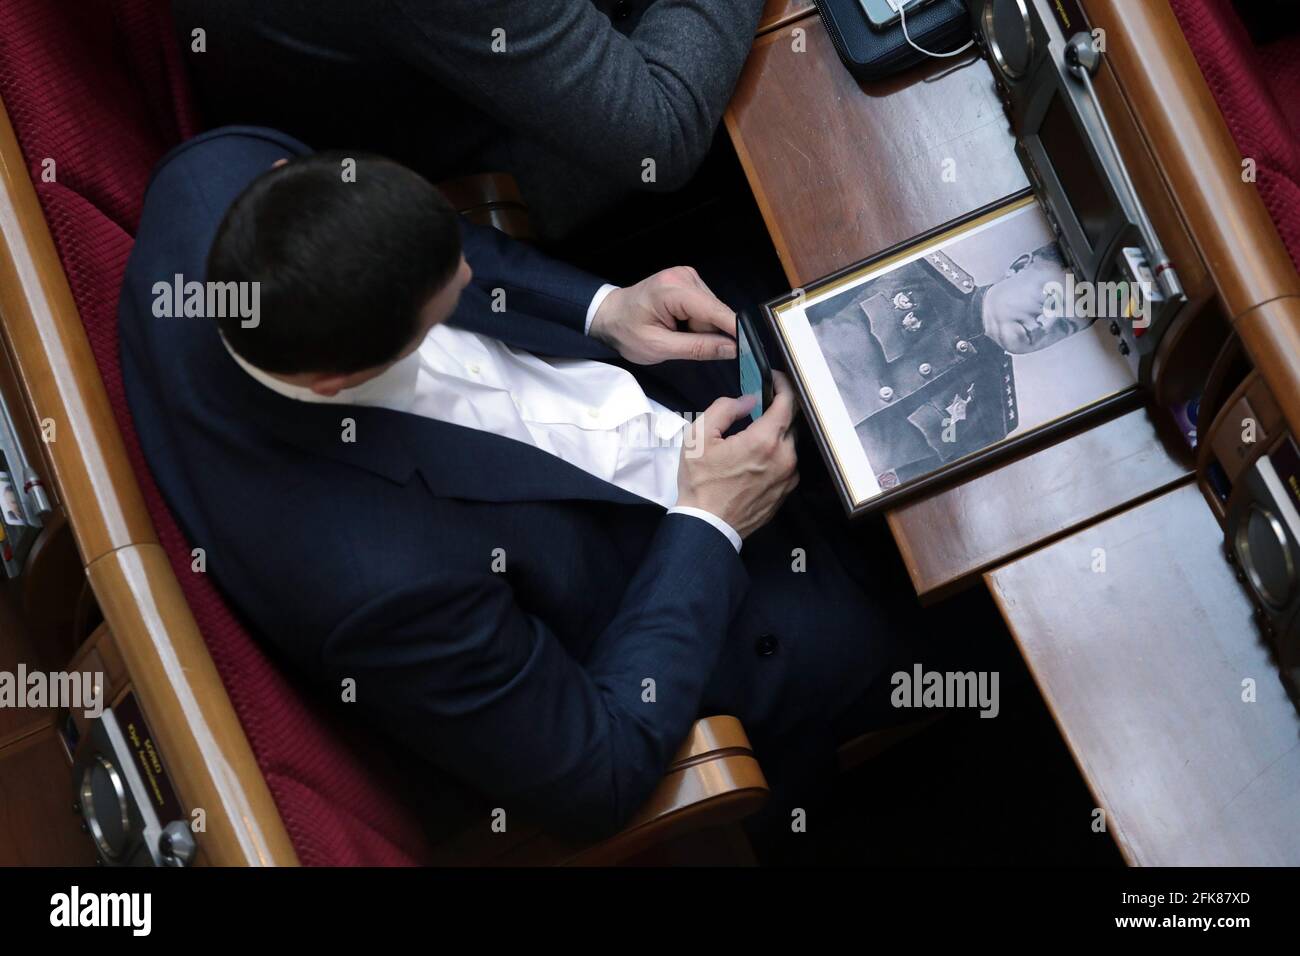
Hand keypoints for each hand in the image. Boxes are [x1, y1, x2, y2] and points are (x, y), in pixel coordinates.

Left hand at [589, 266, 736, 364]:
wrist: (609, 316)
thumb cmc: (627, 332)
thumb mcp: (659, 347)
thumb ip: (698, 348)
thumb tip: (732, 349)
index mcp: (673, 290)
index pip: (715, 311)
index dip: (735, 330)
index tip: (751, 348)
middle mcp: (684, 277)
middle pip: (715, 312)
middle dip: (707, 333)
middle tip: (680, 343)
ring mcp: (687, 277)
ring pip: (711, 312)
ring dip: (700, 328)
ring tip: (675, 333)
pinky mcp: (689, 282)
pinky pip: (705, 308)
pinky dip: (696, 322)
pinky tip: (678, 325)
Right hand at [676, 372, 799, 539]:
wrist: (707, 525)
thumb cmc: (700, 482)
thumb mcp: (699, 437)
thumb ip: (725, 409)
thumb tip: (747, 400)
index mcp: (765, 441)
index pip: (787, 402)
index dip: (782, 385)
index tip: (775, 379)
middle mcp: (784, 458)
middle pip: (792, 422)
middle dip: (778, 410)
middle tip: (760, 406)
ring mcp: (788, 477)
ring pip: (790, 444)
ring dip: (777, 435)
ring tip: (754, 436)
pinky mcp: (786, 492)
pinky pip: (787, 464)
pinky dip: (776, 455)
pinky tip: (756, 460)